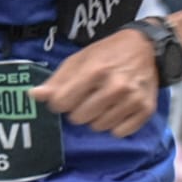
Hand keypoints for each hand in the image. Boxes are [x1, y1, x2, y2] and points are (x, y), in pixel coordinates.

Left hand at [30, 27, 158, 136]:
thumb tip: (34, 96)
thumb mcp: (80, 59)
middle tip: (88, 97)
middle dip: (78, 110)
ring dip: (97, 118)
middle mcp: (115, 87)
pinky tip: (118, 109)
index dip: (60, 101)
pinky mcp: (145, 110)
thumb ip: (57, 79)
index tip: (66, 96)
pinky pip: (119, 133)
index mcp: (95, 70)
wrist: (147, 48)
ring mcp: (132, 100)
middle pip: (79, 118)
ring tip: (104, 101)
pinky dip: (115, 124)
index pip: (62, 103)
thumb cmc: (108, 52)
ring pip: (99, 127)